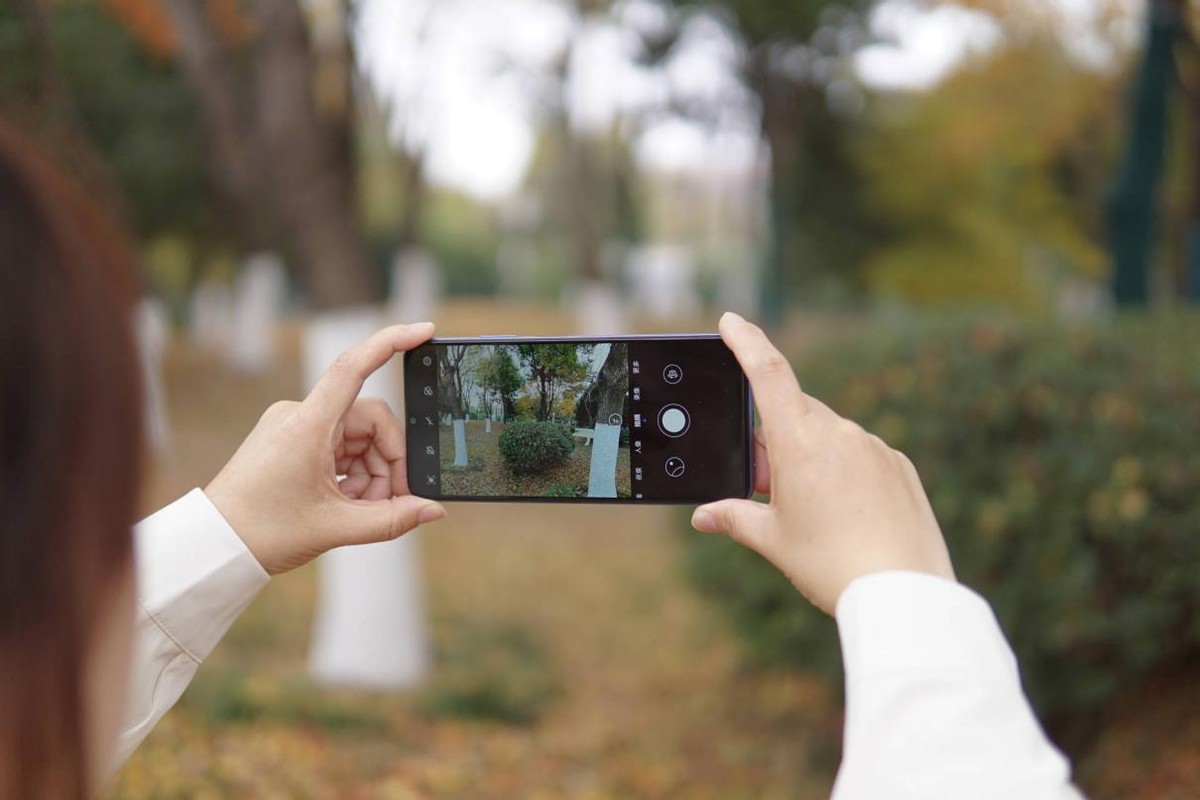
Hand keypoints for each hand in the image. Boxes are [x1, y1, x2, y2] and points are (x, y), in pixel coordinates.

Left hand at [205, 323, 446, 574]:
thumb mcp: (335, 528)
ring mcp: (294, 426)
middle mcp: (299, 415)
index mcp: (307, 424)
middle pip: (369, 420)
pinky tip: (347, 502)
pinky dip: (352, 473)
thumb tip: (432, 511)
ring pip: (357, 437)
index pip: (354, 367)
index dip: (392, 342)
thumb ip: (392, 519)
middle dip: (388, 460)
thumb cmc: (262, 531)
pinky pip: (338, 446)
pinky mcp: (291, 439)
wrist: (215, 544)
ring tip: (363, 510)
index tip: (424, 330)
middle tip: (393, 501)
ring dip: (370, 473)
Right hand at [691, 313, 954, 613]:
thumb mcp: (773, 541)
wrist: (902, 593)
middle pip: (796, 414)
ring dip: (813, 458)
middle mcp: (839, 433)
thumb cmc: (831, 566)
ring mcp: (874, 447)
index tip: (732, 321)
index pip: (767, 373)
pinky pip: (863, 455)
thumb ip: (735, 518)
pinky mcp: (899, 466)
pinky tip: (849, 515)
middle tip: (770, 486)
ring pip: (831, 436)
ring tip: (815, 513)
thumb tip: (704, 516)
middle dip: (777, 439)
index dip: (747, 341)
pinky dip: (847, 472)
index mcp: (800, 443)